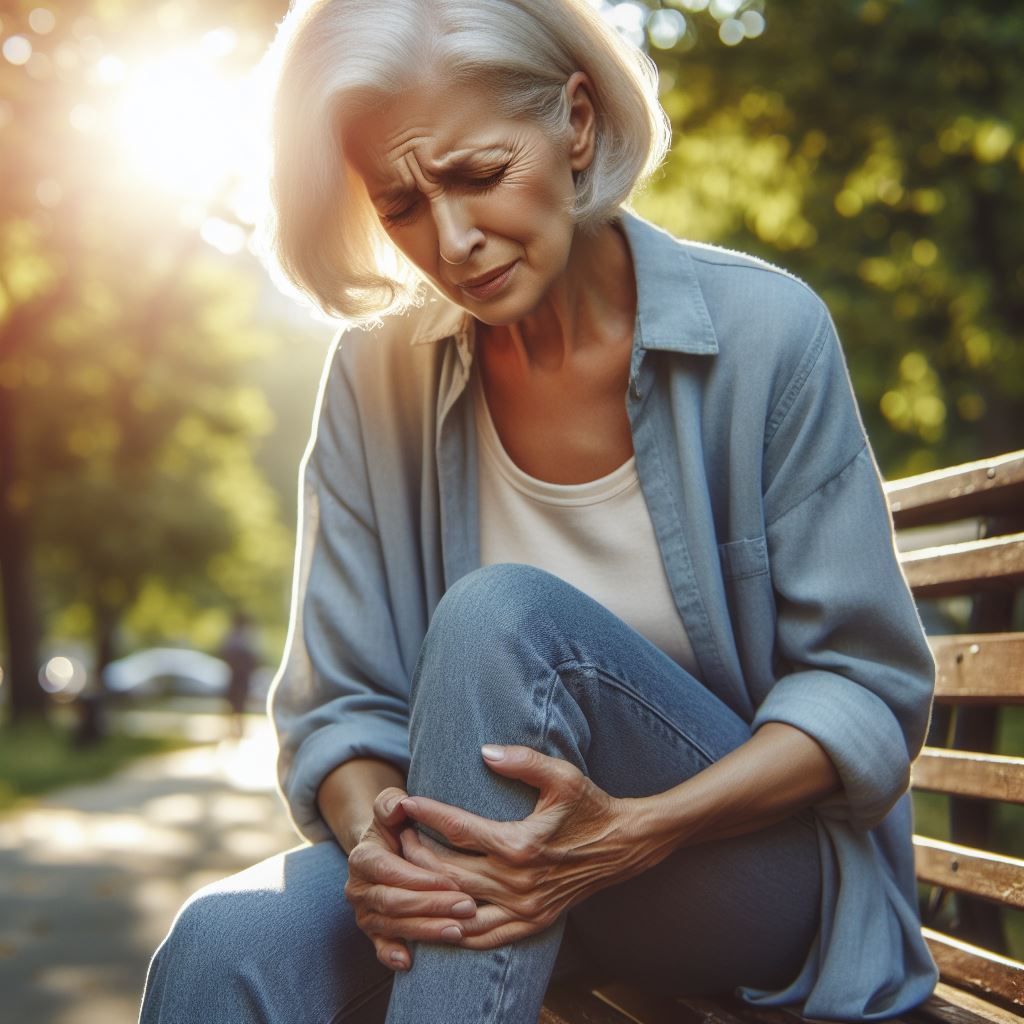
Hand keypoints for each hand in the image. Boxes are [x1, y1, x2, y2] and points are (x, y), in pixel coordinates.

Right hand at [344, 786, 480, 970]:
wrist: (385, 848)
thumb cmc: (397, 823)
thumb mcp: (392, 805)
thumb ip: (392, 801)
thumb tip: (400, 806)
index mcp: (363, 858)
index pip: (389, 871)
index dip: (419, 879)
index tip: (452, 882)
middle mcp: (359, 888)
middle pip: (394, 902)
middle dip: (432, 906)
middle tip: (468, 907)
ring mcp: (365, 912)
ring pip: (393, 926)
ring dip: (426, 930)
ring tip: (460, 930)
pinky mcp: (374, 931)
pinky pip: (381, 947)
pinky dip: (393, 954)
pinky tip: (410, 962)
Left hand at [397, 746, 659, 949]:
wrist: (624, 845)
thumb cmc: (590, 806)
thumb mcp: (563, 775)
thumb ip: (523, 761)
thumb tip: (485, 751)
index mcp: (521, 845)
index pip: (458, 828)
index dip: (426, 813)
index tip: (402, 801)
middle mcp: (518, 883)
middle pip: (448, 871)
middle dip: (415, 853)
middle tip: (392, 835)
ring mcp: (524, 908)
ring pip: (458, 906)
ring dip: (427, 891)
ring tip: (404, 872)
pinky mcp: (532, 922)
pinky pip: (482, 936)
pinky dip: (453, 928)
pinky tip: (433, 916)